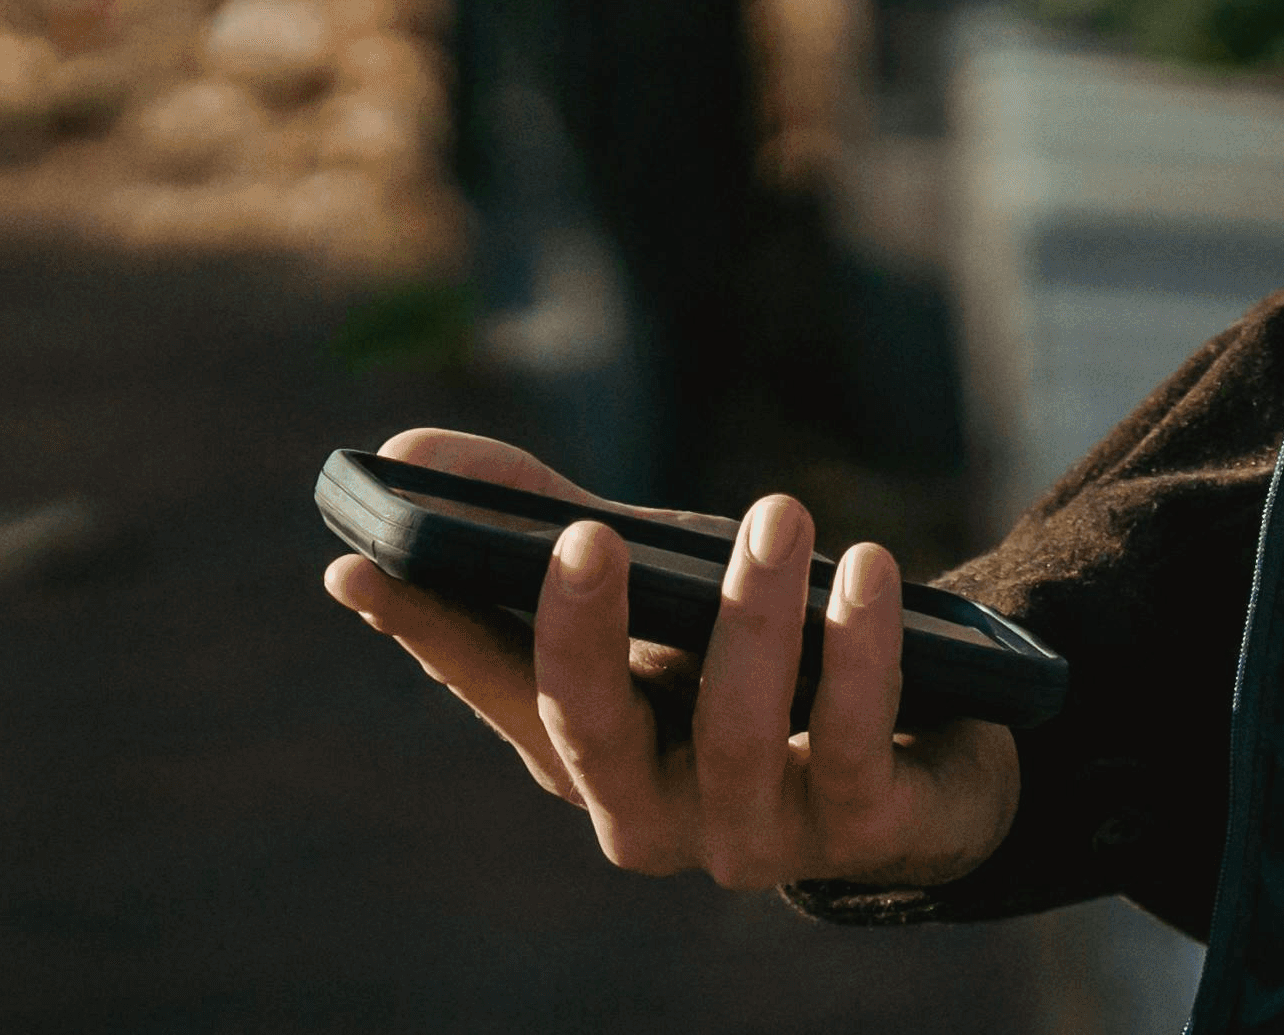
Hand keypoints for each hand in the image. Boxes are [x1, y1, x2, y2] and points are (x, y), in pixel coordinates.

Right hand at [320, 426, 1019, 893]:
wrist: (925, 770)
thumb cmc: (756, 665)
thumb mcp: (661, 587)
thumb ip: (547, 521)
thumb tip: (409, 451)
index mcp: (582, 750)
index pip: (487, 685)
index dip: (423, 628)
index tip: (357, 563)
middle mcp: (645, 808)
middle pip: (589, 730)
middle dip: (582, 634)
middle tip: (586, 538)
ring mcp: (748, 832)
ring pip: (733, 730)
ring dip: (754, 617)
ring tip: (779, 513)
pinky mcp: (857, 830)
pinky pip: (849, 742)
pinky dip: (859, 653)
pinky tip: (866, 570)